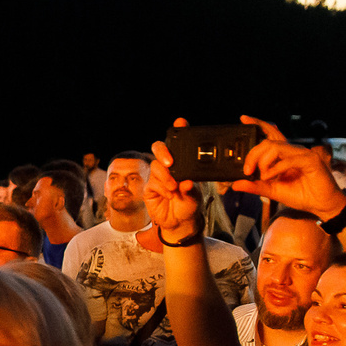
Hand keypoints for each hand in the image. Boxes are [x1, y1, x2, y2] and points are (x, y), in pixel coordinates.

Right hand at [145, 119, 204, 241]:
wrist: (180, 222)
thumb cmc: (189, 205)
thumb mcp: (195, 196)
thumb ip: (191, 188)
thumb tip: (186, 182)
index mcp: (183, 163)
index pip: (180, 144)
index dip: (179, 130)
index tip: (180, 122)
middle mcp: (169, 166)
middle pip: (159, 148)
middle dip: (163, 152)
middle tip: (170, 162)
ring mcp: (158, 175)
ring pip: (156, 166)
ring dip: (165, 177)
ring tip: (174, 188)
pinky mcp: (150, 187)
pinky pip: (153, 182)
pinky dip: (161, 188)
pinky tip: (169, 194)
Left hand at [231, 115, 343, 217]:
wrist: (321, 205)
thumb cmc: (301, 195)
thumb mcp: (273, 191)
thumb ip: (256, 186)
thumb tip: (236, 184)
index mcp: (285, 155)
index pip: (271, 134)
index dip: (259, 124)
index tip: (244, 118)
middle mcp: (293, 151)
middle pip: (268, 142)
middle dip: (253, 154)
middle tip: (247, 170)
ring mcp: (303, 154)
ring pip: (276, 147)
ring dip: (263, 162)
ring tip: (262, 175)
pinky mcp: (311, 160)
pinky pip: (288, 160)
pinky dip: (276, 169)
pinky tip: (270, 177)